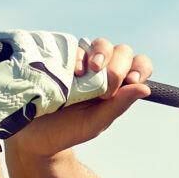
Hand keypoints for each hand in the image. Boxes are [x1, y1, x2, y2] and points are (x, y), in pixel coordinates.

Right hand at [7, 38, 153, 155]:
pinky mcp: (61, 58)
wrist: (33, 133)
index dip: (139, 68)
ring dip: (100, 54)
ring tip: (90, 72)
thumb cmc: (68, 131)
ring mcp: (81, 62)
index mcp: (117, 86)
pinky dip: (78, 55)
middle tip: (104, 90)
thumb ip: (119, 106)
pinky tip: (73, 72)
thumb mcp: (95, 123)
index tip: (132, 80)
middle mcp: (102, 71)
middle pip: (121, 51)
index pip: (139, 65)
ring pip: (100, 43)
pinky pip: (74, 46)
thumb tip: (145, 89)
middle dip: (117, 67)